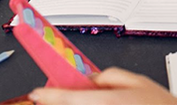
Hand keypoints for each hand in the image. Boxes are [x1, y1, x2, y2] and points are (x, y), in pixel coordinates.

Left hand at [29, 67, 176, 104]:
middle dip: (63, 102)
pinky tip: (104, 104)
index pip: (67, 98)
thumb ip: (112, 75)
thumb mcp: (140, 82)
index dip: (48, 95)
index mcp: (104, 103)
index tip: (36, 93)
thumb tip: (93, 78)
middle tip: (67, 95)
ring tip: (99, 100)